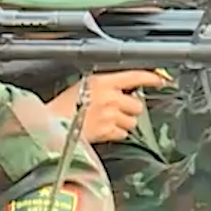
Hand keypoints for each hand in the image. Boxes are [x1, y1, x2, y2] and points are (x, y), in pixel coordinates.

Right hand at [47, 69, 168, 143]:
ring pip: (131, 121)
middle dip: (129, 108)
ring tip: (107, 121)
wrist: (49, 124)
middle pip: (137, 104)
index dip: (152, 77)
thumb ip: (104, 85)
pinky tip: (103, 130)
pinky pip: (122, 134)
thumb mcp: (83, 85)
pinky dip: (115, 133)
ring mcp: (110, 116)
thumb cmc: (62, 106)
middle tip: (116, 110)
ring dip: (123, 122)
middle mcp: (109, 98)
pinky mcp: (107, 132)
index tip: (161, 80)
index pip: (136, 76)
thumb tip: (123, 89)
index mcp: (103, 81)